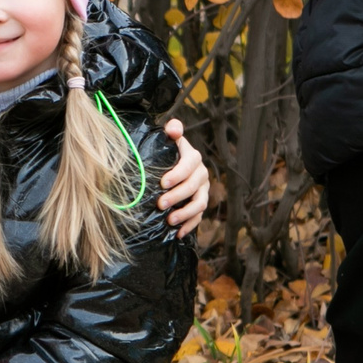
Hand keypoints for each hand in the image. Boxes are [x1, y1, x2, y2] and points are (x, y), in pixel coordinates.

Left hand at [157, 118, 209, 236]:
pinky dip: (189, 226)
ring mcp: (203, 190)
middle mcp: (201, 173)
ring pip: (200, 203)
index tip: (163, 183)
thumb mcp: (167, 140)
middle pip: (194, 186)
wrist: (171, 165)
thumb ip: (171, 131)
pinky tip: (178, 233)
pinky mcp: (200, 204)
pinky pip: (199, 217)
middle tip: (160, 204)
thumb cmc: (165, 152)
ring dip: (185, 213)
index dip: (178, 174)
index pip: (190, 164)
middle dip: (177, 196)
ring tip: (169, 221)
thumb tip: (173, 129)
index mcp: (192, 157)